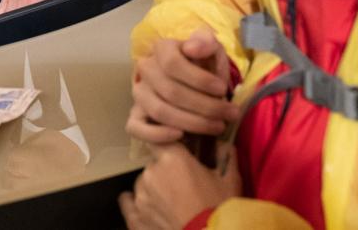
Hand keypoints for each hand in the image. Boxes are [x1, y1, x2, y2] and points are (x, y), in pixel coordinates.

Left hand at [118, 141, 240, 229]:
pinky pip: (127, 203)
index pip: (162, 139)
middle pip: (155, 163)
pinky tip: (138, 204)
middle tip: (183, 186)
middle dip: (167, 171)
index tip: (178, 153)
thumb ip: (225, 155)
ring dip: (154, 188)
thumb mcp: (230, 180)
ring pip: (144, 183)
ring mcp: (141, 194)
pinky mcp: (136, 216)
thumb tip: (222, 143)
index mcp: (172, 157)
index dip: (169, 146)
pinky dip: (132, 203)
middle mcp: (152, 171)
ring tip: (172, 204)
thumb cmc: (220, 208)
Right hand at [126, 29, 238, 143]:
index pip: (172, 63)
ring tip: (217, 126)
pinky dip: (158, 134)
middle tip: (229, 114)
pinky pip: (136, 128)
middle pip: (170, 91)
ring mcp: (139, 93)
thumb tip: (191, 48)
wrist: (197, 86)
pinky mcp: (135, 116)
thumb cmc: (205, 67)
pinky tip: (180, 135)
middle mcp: (145, 69)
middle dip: (205, 106)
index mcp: (162, 49)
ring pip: (159, 110)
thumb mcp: (213, 51)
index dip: (198, 79)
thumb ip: (206, 43)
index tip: (222, 89)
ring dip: (192, 122)